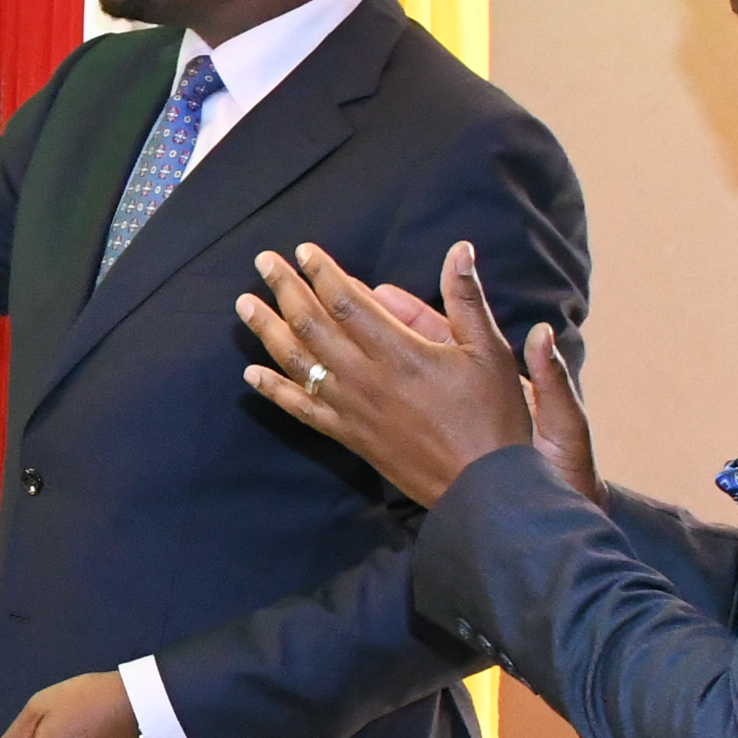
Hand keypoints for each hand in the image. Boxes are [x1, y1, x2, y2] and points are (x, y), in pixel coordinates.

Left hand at [238, 241, 587, 508]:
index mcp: (399, 353)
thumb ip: (467, 299)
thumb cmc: (493, 418)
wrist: (484, 489)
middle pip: (312, 326)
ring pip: (299, 364)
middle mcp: (367, 379)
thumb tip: (459, 249)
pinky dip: (275, 391)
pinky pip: (303, 410)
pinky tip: (252, 376)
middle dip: (286, 290)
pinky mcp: (350, 436)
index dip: (322, 273)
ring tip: (245, 305)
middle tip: (263, 262)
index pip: (346, 303)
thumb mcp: (490, 352)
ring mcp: (353, 410)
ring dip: (268, 331)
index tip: (303, 250)